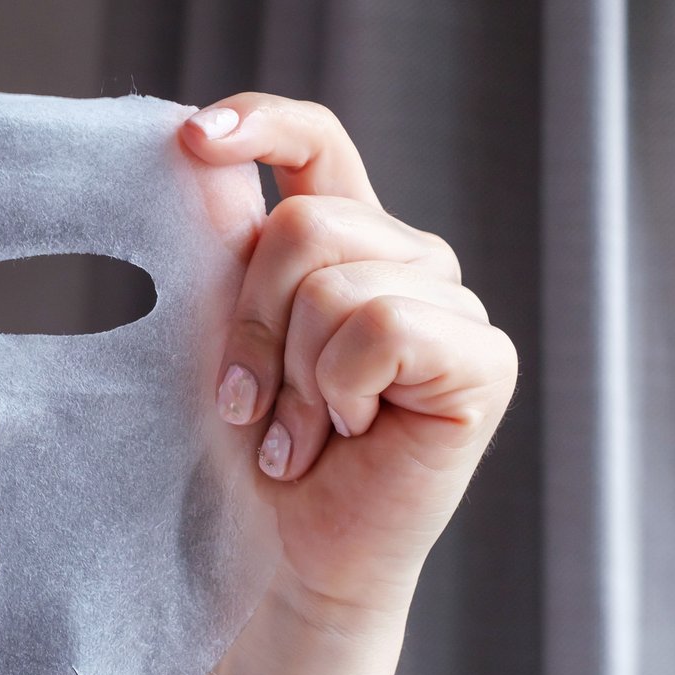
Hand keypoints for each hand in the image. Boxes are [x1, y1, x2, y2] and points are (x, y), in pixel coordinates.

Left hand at [182, 95, 517, 624]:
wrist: (287, 552)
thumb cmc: (253, 448)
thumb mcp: (224, 332)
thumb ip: (224, 243)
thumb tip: (191, 145)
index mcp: (346, 239)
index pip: (316, 141)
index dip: (261, 121)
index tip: (192, 138)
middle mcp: (407, 258)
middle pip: (303, 223)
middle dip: (252, 324)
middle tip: (249, 403)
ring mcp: (453, 306)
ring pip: (336, 283)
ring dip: (294, 376)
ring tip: (299, 434)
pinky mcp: (482, 358)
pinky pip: (382, 326)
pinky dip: (341, 391)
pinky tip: (348, 436)